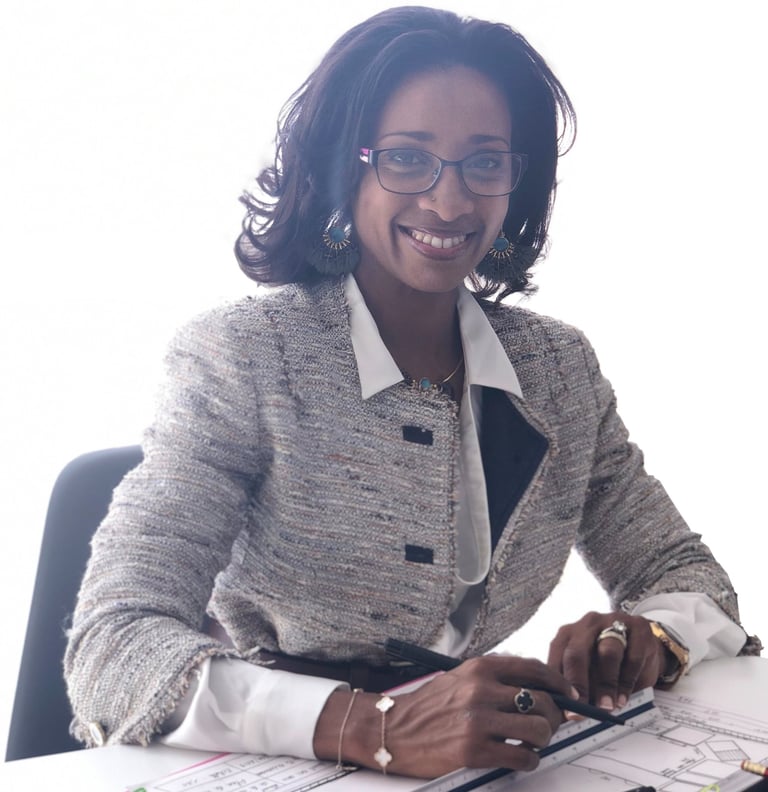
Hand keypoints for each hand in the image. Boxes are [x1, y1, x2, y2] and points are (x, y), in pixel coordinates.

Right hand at [314, 655, 573, 777]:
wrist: (394, 730)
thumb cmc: (430, 705)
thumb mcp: (461, 678)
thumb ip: (495, 679)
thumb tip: (537, 688)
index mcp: (480, 668)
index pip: (534, 669)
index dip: (558, 683)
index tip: (567, 694)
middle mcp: (481, 691)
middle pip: (542, 701)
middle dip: (554, 716)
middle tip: (549, 725)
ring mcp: (478, 722)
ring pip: (538, 730)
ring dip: (542, 740)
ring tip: (532, 743)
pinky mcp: (474, 752)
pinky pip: (521, 757)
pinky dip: (528, 760)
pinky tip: (519, 758)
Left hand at [547, 611, 665, 711]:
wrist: (643, 645)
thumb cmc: (608, 662)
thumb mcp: (588, 671)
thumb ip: (577, 686)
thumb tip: (566, 714)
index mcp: (568, 634)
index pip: (557, 656)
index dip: (558, 684)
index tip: (563, 709)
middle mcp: (587, 625)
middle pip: (577, 652)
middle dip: (579, 684)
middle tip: (582, 709)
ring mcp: (613, 622)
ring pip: (607, 652)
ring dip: (606, 684)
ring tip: (607, 707)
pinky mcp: (638, 628)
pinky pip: (633, 657)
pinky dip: (627, 681)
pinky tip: (623, 699)